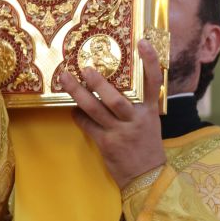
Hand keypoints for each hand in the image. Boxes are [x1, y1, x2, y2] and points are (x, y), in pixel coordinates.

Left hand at [59, 39, 165, 188]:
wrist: (147, 178)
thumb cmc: (147, 148)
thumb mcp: (150, 124)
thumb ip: (138, 107)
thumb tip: (116, 86)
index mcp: (150, 113)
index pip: (153, 83)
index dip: (150, 62)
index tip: (142, 42)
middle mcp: (135, 121)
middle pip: (115, 98)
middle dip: (98, 82)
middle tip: (85, 68)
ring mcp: (119, 133)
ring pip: (96, 110)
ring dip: (78, 94)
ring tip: (66, 79)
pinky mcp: (106, 144)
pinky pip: (87, 125)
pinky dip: (78, 116)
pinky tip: (72, 109)